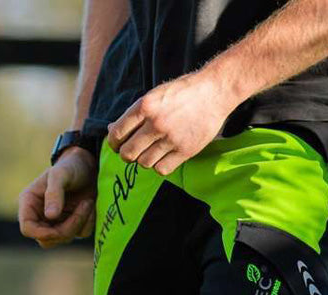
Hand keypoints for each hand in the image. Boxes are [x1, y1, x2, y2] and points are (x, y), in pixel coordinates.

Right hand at [18, 147, 96, 247]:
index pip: (27, 229)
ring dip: (79, 222)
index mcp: (30, 203)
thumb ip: (54, 193)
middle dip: (66, 229)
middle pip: (47, 239)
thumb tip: (50, 216)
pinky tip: (89, 205)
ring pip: (64, 238)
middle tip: (83, 208)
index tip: (58, 230)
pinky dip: (88, 222)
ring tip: (87, 201)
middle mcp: (40, 215)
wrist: (89, 166)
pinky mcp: (72, 224)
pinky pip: (80, 234)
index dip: (41, 234)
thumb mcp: (60, 175)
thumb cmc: (71, 166)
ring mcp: (56, 222)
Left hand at [107, 68, 239, 175]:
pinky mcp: (185, 151)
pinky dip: (159, 167)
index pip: (117, 134)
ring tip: (150, 152)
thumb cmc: (182, 93)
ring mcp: (171, 139)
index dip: (113, 143)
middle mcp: (156, 123)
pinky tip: (163, 157)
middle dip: (126, 155)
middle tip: (132, 152)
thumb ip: (135, 113)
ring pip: (144, 163)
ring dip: (144, 160)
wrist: (214, 91)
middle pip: (128, 153)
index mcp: (145, 106)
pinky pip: (162, 169)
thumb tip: (112, 129)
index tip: (117, 145)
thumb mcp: (155, 95)